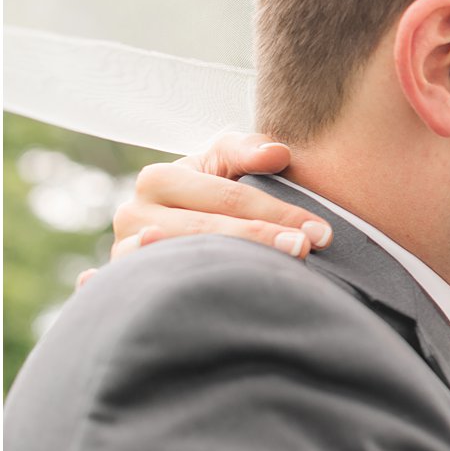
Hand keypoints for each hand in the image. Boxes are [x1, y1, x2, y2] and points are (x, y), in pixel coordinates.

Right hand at [80, 132, 332, 286]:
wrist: (174, 221)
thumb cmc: (209, 191)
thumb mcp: (225, 162)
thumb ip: (248, 150)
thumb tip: (278, 154)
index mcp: (157, 179)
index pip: (231, 198)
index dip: (279, 212)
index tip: (321, 231)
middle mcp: (134, 216)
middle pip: (208, 231)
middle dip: (261, 240)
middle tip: (305, 249)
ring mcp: (126, 256)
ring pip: (182, 265)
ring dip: (231, 270)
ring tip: (276, 276)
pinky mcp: (127, 288)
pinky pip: (154, 294)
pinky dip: (184, 296)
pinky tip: (211, 301)